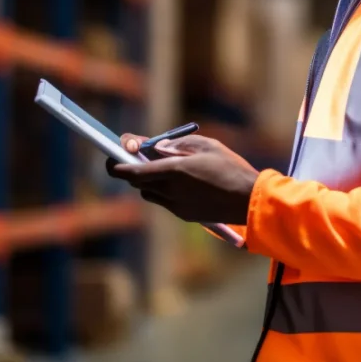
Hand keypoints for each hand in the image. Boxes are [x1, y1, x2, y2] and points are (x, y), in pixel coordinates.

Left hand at [108, 134, 258, 224]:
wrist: (250, 201)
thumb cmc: (230, 167)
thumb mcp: (205, 146)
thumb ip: (176, 146)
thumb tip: (154, 148)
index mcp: (174, 171)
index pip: (133, 172)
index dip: (117, 166)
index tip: (110, 158)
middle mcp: (171, 191)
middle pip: (138, 183)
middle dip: (133, 170)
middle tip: (137, 156)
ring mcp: (177, 206)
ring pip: (149, 194)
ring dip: (148, 182)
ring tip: (162, 169)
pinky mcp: (185, 215)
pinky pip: (165, 202)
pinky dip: (163, 191)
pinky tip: (180, 182)